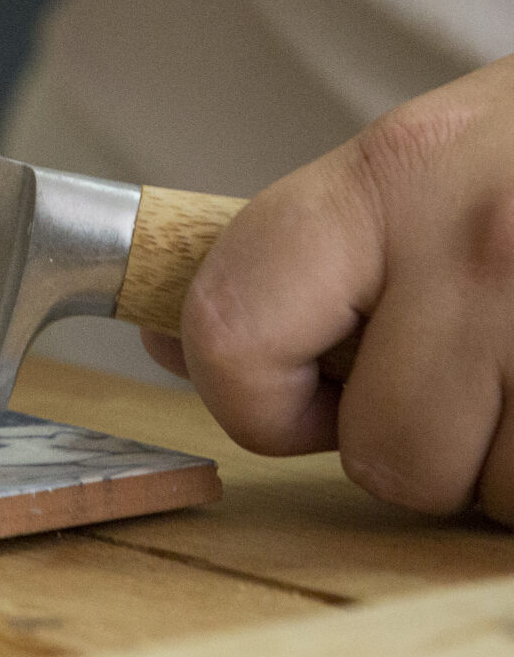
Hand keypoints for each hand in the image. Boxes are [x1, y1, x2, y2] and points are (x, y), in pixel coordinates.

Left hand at [146, 54, 513, 520]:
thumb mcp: (429, 162)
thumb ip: (314, 251)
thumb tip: (176, 344)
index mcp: (392, 174)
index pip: (234, 331)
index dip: (254, 399)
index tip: (301, 396)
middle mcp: (478, 243)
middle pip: (386, 456)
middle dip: (427, 444)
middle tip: (478, 375)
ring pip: (494, 495)